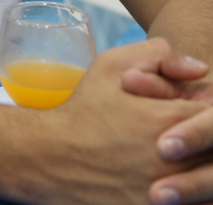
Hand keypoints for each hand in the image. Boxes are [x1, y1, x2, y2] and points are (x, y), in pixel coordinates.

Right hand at [30, 39, 212, 204]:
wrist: (48, 157)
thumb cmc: (82, 112)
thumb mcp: (110, 66)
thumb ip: (158, 55)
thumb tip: (199, 69)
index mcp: (168, 121)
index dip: (211, 114)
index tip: (197, 112)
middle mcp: (173, 160)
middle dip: (208, 143)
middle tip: (193, 140)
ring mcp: (167, 193)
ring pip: (210, 185)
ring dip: (204, 171)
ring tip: (189, 162)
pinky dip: (195, 197)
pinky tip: (180, 187)